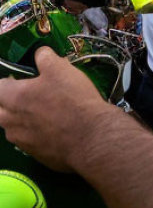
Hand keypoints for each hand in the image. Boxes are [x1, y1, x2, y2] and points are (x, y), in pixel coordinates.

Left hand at [0, 48, 111, 171]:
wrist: (91, 136)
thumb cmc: (73, 99)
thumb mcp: (61, 69)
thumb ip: (45, 58)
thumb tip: (40, 52)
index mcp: (13, 98)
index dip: (8, 81)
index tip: (20, 78)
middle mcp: (10, 122)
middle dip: (8, 103)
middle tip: (28, 96)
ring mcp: (20, 141)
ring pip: (12, 128)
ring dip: (21, 120)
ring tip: (43, 114)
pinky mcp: (34, 154)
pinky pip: (28, 141)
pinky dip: (36, 134)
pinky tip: (54, 129)